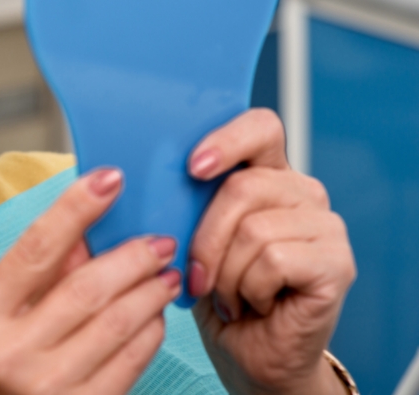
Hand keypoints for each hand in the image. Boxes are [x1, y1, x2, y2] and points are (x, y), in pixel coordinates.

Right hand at [0, 169, 181, 393]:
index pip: (35, 249)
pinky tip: (154, 317)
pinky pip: (129, 363)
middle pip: (86, 286)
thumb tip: (84, 231)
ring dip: (150, 292)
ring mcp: (45, 387)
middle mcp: (8, 353)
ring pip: (116, 324)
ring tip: (165, 275)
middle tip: (158, 241)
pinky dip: (149, 334)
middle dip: (132, 256)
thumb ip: (32, 279)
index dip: (75, 208)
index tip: (109, 179)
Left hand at [187, 109, 355, 393]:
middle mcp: (301, 192)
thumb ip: (184, 201)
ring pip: (254, 229)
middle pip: (242, 186)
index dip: (227, 140)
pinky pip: (274, 260)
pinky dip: (249, 289)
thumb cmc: (215, 293)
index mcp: (266, 174)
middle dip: (205, 238)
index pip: (260, 127)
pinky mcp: (336, 262)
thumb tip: (145, 179)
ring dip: (226, 273)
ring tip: (230, 295)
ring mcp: (325, 225)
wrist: (247, 353)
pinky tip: (254, 303)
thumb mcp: (189, 238)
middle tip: (197, 276)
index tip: (194, 167)